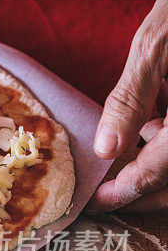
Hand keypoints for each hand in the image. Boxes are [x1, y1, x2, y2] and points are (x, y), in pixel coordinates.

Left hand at [89, 0, 167, 212]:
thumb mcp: (156, 48)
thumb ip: (131, 100)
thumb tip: (105, 148)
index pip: (155, 174)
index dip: (120, 194)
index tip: (92, 202)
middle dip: (138, 191)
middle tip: (102, 194)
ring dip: (154, 169)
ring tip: (119, 159)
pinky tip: (152, 126)